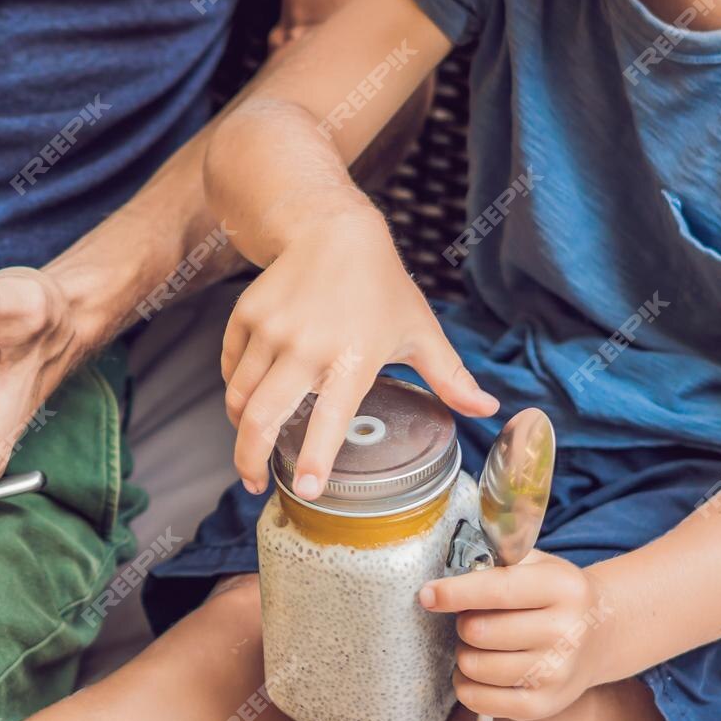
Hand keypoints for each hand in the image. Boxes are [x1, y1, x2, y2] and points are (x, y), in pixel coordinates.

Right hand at [220, 207, 495, 496]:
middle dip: (250, 460)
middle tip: (254, 483)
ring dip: (243, 428)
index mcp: (351, 359)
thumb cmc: (380, 285)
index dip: (314, 459)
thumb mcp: (420, 331)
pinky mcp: (245, 318)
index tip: (305, 490)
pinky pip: (231, 369)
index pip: (328, 420)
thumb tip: (488, 409)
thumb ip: (450, 378)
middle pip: (262, 419)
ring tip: (252, 443)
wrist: (331, 229)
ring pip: (240, 398)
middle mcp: (305, 348)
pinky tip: (250, 400)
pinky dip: (237, 391)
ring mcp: (270, 332)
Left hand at [419, 552, 612, 720]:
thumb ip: (494, 562)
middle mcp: (565, 632)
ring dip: (465, 652)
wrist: (601, 634)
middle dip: (463, 622)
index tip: (426, 594)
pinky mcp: (542, 705)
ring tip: (483, 643)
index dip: (454, 593)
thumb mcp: (537, 564)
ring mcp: (556, 673)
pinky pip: (477, 699)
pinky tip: (480, 669)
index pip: (497, 590)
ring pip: (473, 666)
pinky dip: (466, 684)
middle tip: (475, 618)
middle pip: (478, 631)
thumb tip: (444, 579)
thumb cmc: (554, 595)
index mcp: (563, 588)